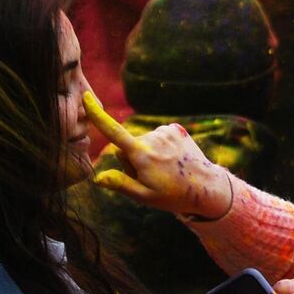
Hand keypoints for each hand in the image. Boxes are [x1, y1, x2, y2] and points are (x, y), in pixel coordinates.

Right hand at [84, 92, 233, 218]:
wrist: (207, 187)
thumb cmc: (172, 195)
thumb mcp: (144, 196)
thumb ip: (120, 184)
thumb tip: (97, 178)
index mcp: (143, 154)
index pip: (113, 132)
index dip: (97, 115)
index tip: (86, 97)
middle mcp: (154, 138)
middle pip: (126, 146)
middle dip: (132, 160)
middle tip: (151, 176)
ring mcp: (166, 131)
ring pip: (142, 142)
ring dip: (146, 154)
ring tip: (164, 170)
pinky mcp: (176, 128)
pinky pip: (155, 137)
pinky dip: (159, 147)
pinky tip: (172, 159)